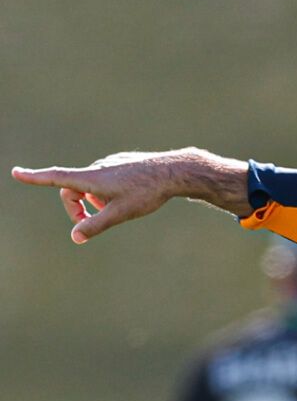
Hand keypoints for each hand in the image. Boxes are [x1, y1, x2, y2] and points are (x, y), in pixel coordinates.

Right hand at [12, 148, 250, 243]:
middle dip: (75, 207)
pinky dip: (107, 192)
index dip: (35, 178)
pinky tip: (128, 196)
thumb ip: (95, 226)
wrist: (175, 171)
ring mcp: (111, 163)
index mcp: (92, 178)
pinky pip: (106, 179)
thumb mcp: (120, 213)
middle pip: (72, 189)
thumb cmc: (147, 192)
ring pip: (91, 185)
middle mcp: (98, 167)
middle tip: (87, 224)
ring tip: (114, 209)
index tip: (16, 172)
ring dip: (94, 200)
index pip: (56, 177)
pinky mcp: (123, 163)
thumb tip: (75, 237)